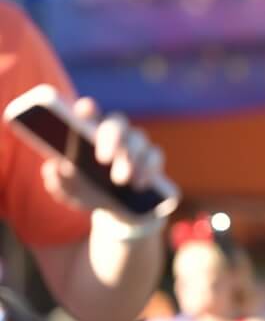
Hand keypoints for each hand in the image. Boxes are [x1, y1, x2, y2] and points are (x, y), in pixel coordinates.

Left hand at [40, 98, 167, 223]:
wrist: (116, 211)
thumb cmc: (89, 192)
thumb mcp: (70, 190)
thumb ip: (58, 181)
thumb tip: (53, 168)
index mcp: (92, 132)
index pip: (90, 113)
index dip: (88, 109)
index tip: (85, 112)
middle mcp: (116, 133)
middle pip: (117, 124)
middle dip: (112, 139)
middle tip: (103, 159)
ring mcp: (137, 145)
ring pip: (138, 140)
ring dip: (131, 159)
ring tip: (121, 180)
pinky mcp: (153, 160)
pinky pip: (155, 156)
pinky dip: (149, 168)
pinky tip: (140, 183)